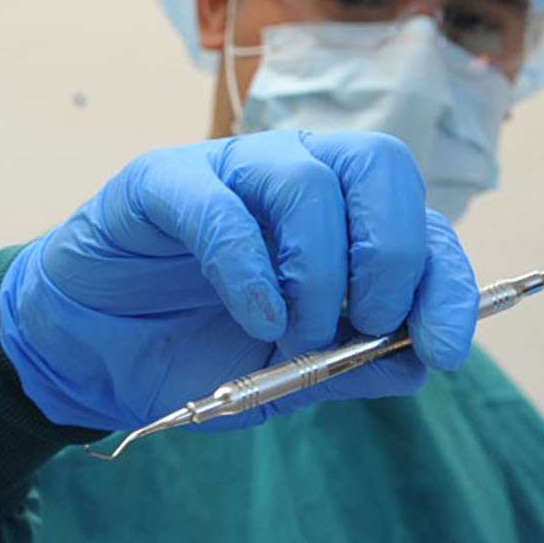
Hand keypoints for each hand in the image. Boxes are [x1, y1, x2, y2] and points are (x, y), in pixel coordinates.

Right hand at [0, 130, 478, 431]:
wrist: (96, 354)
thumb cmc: (199, 349)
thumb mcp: (289, 376)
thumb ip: (353, 365)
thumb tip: (421, 362)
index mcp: (345, 220)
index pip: (423, 226)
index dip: (447, 284)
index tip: (444, 348)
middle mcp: (300, 178)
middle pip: (381, 166)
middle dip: (390, 254)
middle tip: (368, 323)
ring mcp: (233, 171)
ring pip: (307, 179)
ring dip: (317, 271)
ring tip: (292, 333)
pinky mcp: (165, 181)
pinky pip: (220, 204)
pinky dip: (249, 269)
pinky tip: (254, 319)